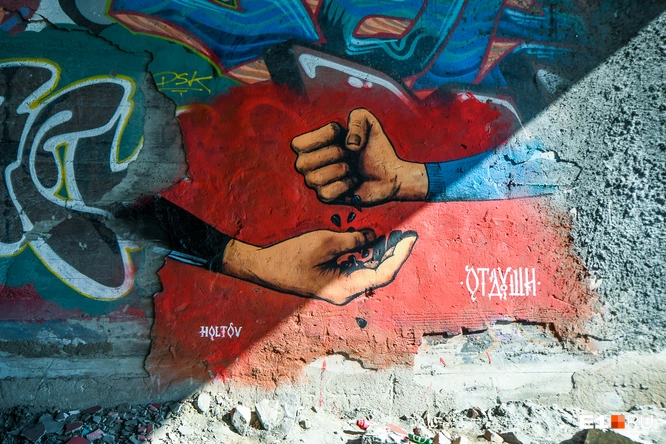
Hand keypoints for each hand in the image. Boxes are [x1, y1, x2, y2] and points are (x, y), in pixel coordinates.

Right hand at [221, 228, 417, 304]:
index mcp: (345, 288)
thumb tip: (373, 236)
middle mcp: (346, 292)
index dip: (400, 255)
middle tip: (408, 233)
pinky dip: (368, 254)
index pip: (383, 273)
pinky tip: (374, 240)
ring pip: (370, 271)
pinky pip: (359, 269)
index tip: (412, 237)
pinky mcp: (335, 281)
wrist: (264, 267)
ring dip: (383, 253)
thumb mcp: (324, 242)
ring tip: (395, 234)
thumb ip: (353, 240)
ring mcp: (340, 288)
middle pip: (380, 273)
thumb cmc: (291, 256)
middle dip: (395, 253)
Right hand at [291, 109, 427, 205]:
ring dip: (340, 170)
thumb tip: (349, 145)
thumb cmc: (375, 148)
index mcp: (312, 144)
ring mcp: (316, 182)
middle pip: (303, 162)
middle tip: (349, 154)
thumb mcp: (368, 122)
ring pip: (314, 179)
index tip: (339, 132)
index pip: (297, 144)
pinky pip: (326, 193)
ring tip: (352, 167)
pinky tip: (353, 181)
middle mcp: (310, 163)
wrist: (390, 173)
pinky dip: (344, 185)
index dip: (320, 137)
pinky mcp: (327, 197)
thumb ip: (357, 118)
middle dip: (333, 155)